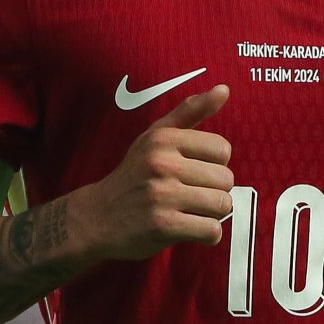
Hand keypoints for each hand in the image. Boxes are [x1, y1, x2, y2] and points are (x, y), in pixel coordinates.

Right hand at [75, 85, 233, 261]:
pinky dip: (206, 234)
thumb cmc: (135, 174)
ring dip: (212, 213)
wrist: (97, 216)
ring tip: (191, 211)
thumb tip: (224, 89)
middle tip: (191, 194)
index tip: (194, 171)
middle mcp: (162, 164)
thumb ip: (191, 112)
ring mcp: (162, 196)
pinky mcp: (163, 226)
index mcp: (164, 139)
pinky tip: (189, 228)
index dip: (214, 164)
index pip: (222, 149)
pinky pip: (211, 231)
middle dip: (215, 191)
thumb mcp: (156, 136)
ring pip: (222, 205)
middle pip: (226, 180)